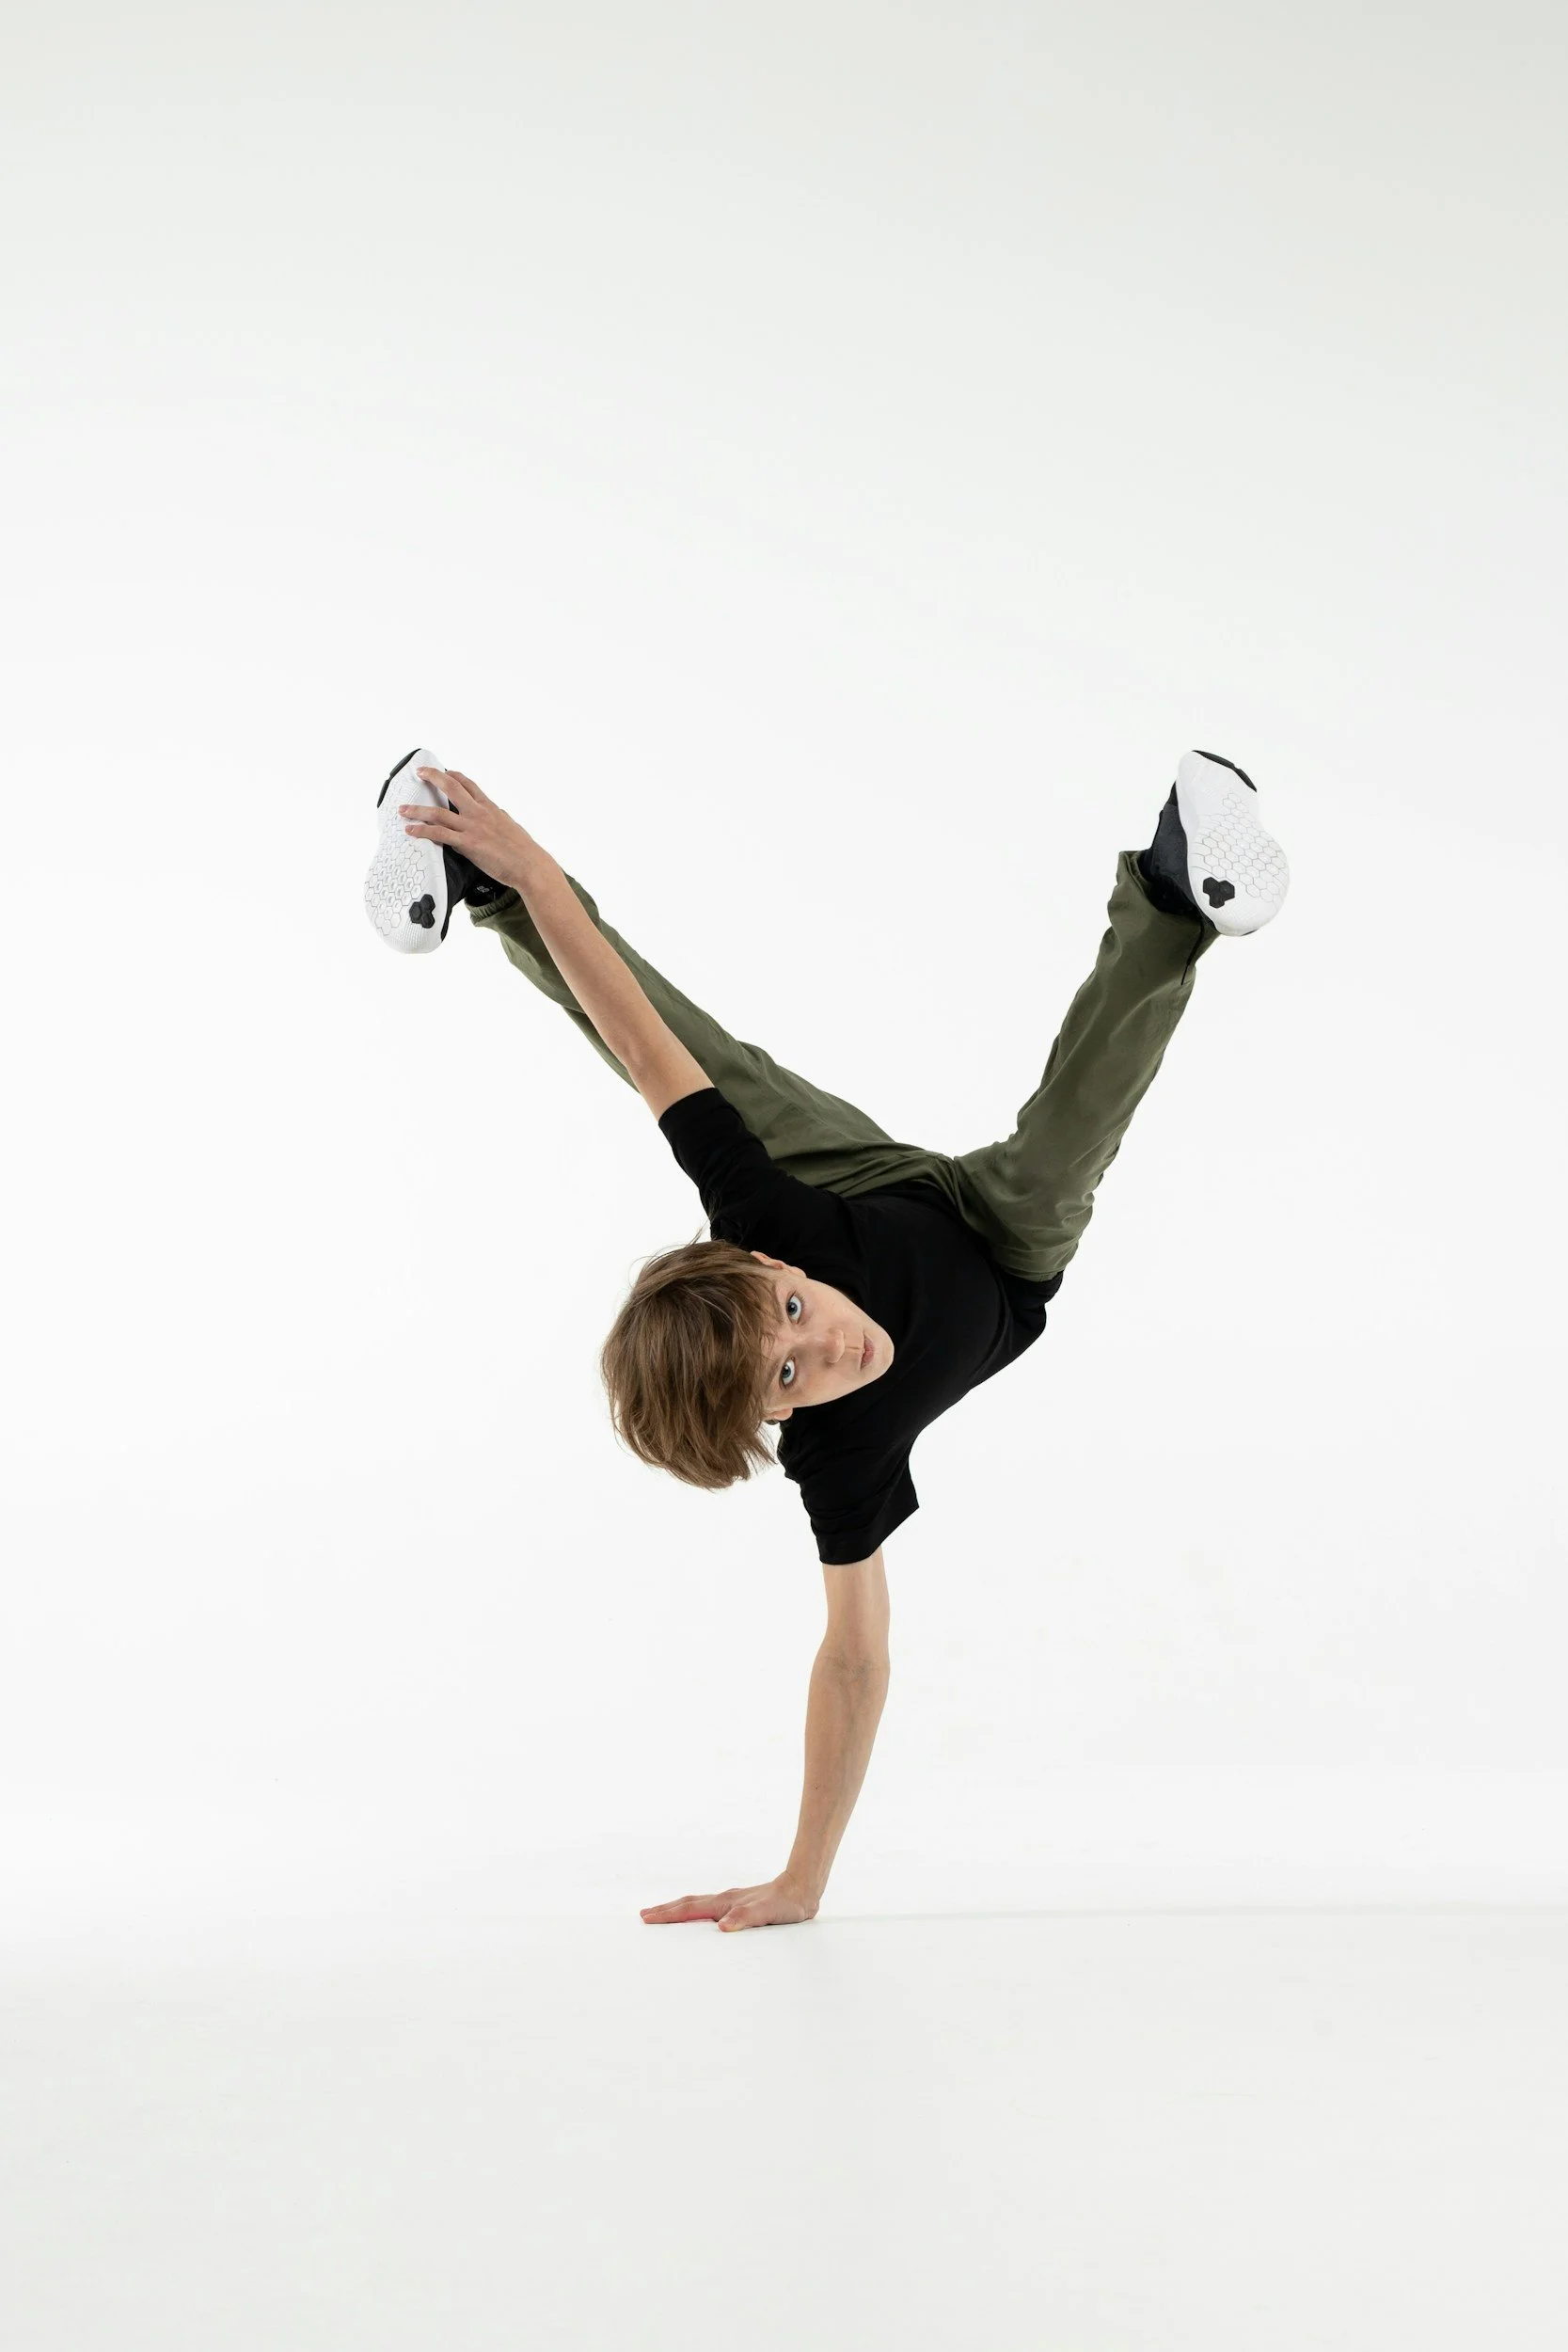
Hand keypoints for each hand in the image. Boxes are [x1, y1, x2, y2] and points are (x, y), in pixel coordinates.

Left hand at [400, 767, 534, 891]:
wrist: (530, 865)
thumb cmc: (524, 850)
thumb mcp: (511, 826)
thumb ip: (499, 818)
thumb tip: (498, 815)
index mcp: (490, 808)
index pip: (469, 784)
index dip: (454, 776)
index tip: (444, 772)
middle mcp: (479, 813)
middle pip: (451, 787)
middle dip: (432, 777)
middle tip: (419, 772)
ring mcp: (472, 827)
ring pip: (439, 812)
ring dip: (417, 809)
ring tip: (403, 809)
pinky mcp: (468, 844)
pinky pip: (439, 834)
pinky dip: (422, 831)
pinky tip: (411, 831)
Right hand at [640, 1875, 820, 1932]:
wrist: (802, 1889)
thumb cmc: (786, 1904)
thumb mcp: (767, 1914)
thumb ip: (745, 1919)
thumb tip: (721, 1927)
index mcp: (726, 1903)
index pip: (690, 1909)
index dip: (668, 1915)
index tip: (647, 1918)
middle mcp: (725, 1900)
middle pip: (688, 1904)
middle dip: (665, 1910)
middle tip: (644, 1916)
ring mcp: (731, 1901)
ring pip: (697, 1905)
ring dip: (677, 1910)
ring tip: (661, 1914)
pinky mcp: (739, 1905)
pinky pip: (708, 1908)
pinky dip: (694, 1912)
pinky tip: (697, 1917)